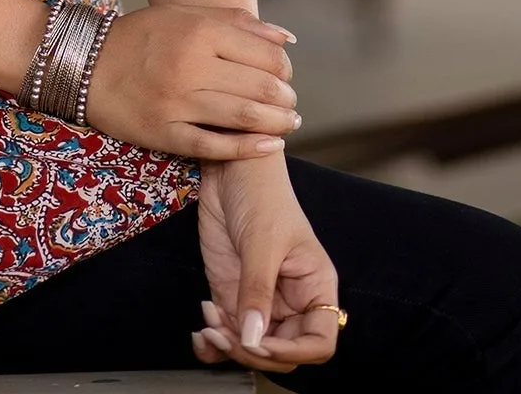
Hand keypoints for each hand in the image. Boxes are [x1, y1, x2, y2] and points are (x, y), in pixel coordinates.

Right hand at [83, 5, 299, 160]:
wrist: (86, 66)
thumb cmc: (142, 36)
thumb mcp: (185, 15)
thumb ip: (236, 23)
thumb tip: (286, 39)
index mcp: (199, 31)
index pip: (264, 54)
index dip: (284, 68)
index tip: (285, 75)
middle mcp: (190, 64)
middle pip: (260, 86)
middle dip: (285, 98)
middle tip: (291, 103)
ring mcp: (177, 101)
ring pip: (244, 117)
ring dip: (277, 123)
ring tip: (288, 123)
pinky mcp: (165, 133)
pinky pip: (215, 145)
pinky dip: (248, 148)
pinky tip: (269, 146)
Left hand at [191, 154, 342, 370]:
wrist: (229, 167)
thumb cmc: (262, 192)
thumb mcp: (262, 240)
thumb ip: (257, 290)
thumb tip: (253, 339)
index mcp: (313, 286)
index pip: (319, 341)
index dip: (295, 353)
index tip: (263, 343)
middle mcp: (289, 298)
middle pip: (282, 352)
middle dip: (253, 351)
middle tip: (227, 333)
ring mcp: (258, 298)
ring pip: (251, 347)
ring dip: (229, 348)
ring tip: (209, 325)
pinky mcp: (231, 293)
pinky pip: (228, 333)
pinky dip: (213, 344)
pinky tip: (202, 332)